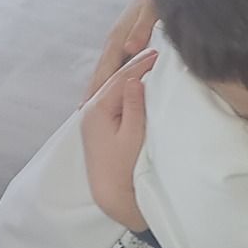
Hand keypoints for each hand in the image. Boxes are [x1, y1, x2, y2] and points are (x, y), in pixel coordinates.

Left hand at [81, 49, 153, 231]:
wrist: (110, 194)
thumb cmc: (124, 168)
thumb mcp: (133, 134)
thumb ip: (133, 105)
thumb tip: (135, 79)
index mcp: (97, 110)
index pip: (122, 79)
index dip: (140, 65)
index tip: (158, 53)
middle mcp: (89, 111)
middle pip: (113, 81)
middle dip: (134, 66)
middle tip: (154, 52)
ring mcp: (91, 119)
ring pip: (110, 89)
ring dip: (128, 76)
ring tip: (146, 64)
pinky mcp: (96, 127)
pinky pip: (110, 100)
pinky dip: (122, 89)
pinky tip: (133, 85)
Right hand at [85, 0, 159, 100]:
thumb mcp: (152, 11)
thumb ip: (141, 29)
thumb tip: (130, 48)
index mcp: (119, 35)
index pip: (106, 66)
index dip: (98, 85)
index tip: (89, 103)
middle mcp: (116, 39)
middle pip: (102, 68)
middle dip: (92, 88)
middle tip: (83, 109)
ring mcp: (119, 40)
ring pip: (107, 66)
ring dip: (98, 83)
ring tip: (91, 101)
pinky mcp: (125, 40)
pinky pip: (115, 62)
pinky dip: (109, 75)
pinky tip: (109, 84)